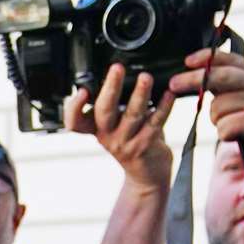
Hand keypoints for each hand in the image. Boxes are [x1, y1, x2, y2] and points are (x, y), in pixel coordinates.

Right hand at [64, 63, 175, 189]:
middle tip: (117, 68)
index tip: (82, 91)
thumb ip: (113, 105)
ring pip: (132, 115)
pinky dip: (163, 107)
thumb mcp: (115, 126)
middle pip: (104, 111)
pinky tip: (169, 94)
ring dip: (140, 94)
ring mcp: (125, 143)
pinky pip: (155, 123)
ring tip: (146, 77)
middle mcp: (107, 136)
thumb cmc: (131, 142)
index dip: (74, 108)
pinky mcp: (145, 146)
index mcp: (95, 129)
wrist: (147, 174)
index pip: (75, 122)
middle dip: (111, 87)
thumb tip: (119, 75)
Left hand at [167, 49, 243, 169]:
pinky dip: (225, 135)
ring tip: (234, 127)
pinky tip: (239, 136)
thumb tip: (198, 79)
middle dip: (192, 80)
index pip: (229, 60)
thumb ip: (229, 89)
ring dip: (217, 121)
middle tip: (173, 84)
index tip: (187, 61)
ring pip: (217, 108)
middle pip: (218, 77)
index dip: (207, 58)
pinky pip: (223, 126)